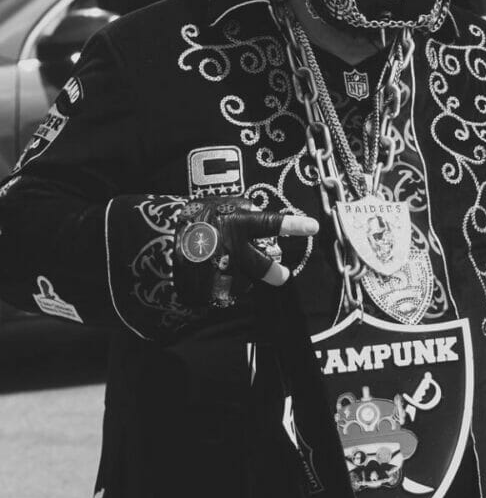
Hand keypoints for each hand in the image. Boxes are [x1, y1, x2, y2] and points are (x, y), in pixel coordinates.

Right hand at [172, 198, 319, 309]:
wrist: (158, 242)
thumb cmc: (196, 222)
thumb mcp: (219, 207)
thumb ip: (244, 212)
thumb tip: (262, 215)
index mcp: (236, 225)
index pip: (270, 224)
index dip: (293, 225)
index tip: (314, 226)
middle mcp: (232, 249)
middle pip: (263, 268)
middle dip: (275, 273)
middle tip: (283, 275)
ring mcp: (220, 271)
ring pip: (246, 280)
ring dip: (240, 274)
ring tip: (225, 264)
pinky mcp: (209, 290)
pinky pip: (228, 290)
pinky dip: (224, 282)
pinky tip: (212, 273)